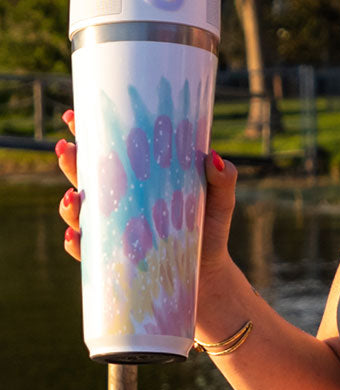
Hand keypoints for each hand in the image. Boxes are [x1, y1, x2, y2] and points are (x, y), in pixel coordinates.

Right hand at [55, 109, 238, 271]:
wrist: (209, 273)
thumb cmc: (210, 228)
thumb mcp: (221, 200)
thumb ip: (223, 179)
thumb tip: (213, 158)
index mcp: (141, 179)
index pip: (111, 151)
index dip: (90, 133)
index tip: (76, 116)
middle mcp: (121, 201)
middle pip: (86, 177)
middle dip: (71, 161)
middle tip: (66, 147)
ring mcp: (113, 230)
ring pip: (80, 213)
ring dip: (69, 204)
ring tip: (72, 196)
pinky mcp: (113, 259)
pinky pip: (87, 252)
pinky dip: (77, 244)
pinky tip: (75, 235)